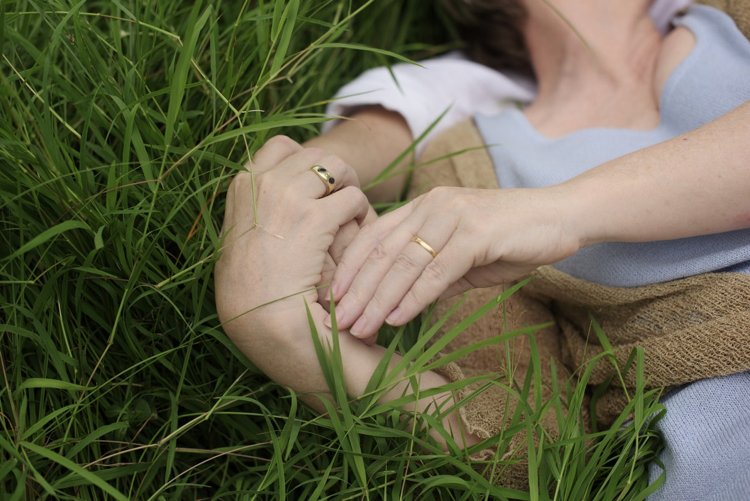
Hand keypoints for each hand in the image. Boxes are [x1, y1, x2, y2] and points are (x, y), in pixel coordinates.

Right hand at [215, 135, 369, 347]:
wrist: (259, 320)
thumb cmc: (251, 289)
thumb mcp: (244, 237)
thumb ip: (259, 208)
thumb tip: (281, 187)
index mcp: (242, 186)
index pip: (281, 148)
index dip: (307, 163)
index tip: (318, 187)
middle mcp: (262, 183)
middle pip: (316, 154)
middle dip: (335, 173)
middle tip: (344, 200)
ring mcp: (286, 198)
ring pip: (337, 168)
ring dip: (350, 187)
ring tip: (354, 214)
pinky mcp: (314, 219)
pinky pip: (353, 198)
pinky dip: (362, 212)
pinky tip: (360, 232)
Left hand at [328, 186, 581, 339]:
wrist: (562, 217)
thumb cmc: (510, 239)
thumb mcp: (463, 258)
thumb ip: (431, 274)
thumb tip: (398, 304)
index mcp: (423, 207)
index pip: (373, 236)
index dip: (349, 268)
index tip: (331, 299)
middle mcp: (432, 205)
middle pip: (382, 250)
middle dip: (357, 290)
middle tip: (337, 322)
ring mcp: (454, 215)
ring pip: (404, 261)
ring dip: (378, 299)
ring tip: (359, 328)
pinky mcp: (477, 232)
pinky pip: (437, 269)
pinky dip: (413, 296)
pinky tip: (396, 318)